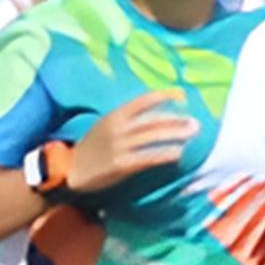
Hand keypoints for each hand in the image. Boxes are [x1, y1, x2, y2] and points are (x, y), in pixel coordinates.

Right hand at [61, 90, 198, 192]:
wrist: (69, 169)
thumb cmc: (90, 148)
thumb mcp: (104, 126)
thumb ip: (126, 121)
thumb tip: (154, 118)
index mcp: (114, 115)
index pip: (143, 100)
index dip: (164, 96)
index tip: (181, 95)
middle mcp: (117, 128)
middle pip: (152, 120)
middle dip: (176, 120)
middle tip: (195, 123)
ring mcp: (119, 146)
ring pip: (153, 137)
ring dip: (175, 135)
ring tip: (191, 135)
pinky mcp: (121, 164)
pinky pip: (147, 157)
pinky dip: (164, 154)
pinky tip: (177, 154)